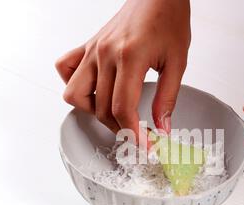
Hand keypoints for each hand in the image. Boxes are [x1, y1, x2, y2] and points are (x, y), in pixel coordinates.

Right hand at [56, 0, 190, 142]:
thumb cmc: (168, 20)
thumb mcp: (177, 62)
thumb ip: (167, 98)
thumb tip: (162, 127)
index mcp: (129, 57)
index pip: (123, 108)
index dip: (133, 134)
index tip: (144, 146)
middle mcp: (105, 54)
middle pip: (101, 108)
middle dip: (120, 129)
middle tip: (138, 133)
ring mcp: (93, 50)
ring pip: (75, 94)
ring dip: (94, 111)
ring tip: (115, 113)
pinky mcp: (88, 46)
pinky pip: (66, 69)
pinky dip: (75, 85)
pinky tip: (94, 90)